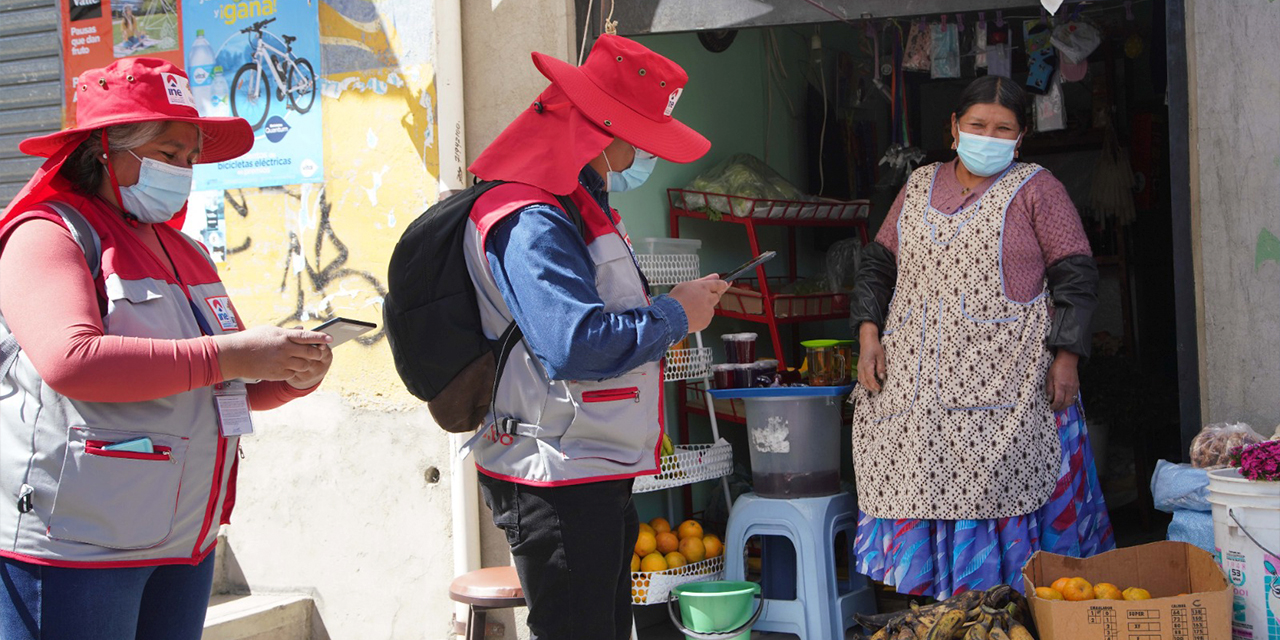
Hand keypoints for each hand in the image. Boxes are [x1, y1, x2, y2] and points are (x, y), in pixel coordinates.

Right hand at [213, 326, 332, 381]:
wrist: (234, 355)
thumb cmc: (251, 339)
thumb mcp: (269, 330)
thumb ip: (287, 331)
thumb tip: (301, 330)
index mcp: (284, 336)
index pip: (307, 336)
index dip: (321, 338)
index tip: (330, 339)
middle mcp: (285, 349)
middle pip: (310, 352)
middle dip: (317, 353)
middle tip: (317, 353)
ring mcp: (282, 362)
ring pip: (304, 365)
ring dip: (306, 364)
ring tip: (301, 361)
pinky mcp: (277, 374)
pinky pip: (293, 374)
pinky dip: (293, 371)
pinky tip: (287, 368)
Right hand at [669, 274, 729, 333]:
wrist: (671, 317)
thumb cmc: (675, 301)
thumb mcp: (686, 285)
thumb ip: (703, 280)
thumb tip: (715, 276)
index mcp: (703, 287)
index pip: (718, 284)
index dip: (722, 284)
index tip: (726, 283)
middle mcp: (708, 298)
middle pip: (717, 296)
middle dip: (712, 296)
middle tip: (702, 298)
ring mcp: (708, 310)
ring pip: (711, 308)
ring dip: (705, 307)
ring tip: (690, 309)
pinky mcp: (706, 320)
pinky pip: (707, 317)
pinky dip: (701, 317)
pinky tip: (691, 316)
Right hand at [857, 322, 885, 392]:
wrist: (867, 340)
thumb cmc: (874, 346)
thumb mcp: (881, 356)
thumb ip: (881, 367)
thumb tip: (882, 377)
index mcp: (867, 364)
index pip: (870, 378)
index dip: (874, 385)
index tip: (879, 389)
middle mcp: (861, 367)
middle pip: (864, 381)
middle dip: (870, 388)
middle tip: (877, 391)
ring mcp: (859, 367)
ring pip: (861, 380)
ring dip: (867, 386)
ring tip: (873, 389)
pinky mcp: (859, 367)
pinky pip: (860, 377)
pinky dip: (863, 382)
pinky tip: (868, 383)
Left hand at [1045, 351, 1079, 411]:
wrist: (1068, 360)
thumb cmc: (1056, 368)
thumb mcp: (1049, 377)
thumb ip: (1049, 389)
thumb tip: (1050, 399)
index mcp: (1061, 385)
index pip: (1059, 400)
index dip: (1055, 406)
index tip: (1051, 407)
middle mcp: (1069, 388)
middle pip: (1066, 403)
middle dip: (1060, 408)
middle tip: (1055, 409)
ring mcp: (1074, 388)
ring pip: (1072, 401)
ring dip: (1065, 406)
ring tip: (1060, 406)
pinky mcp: (1077, 386)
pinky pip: (1074, 397)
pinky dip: (1070, 401)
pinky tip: (1065, 400)